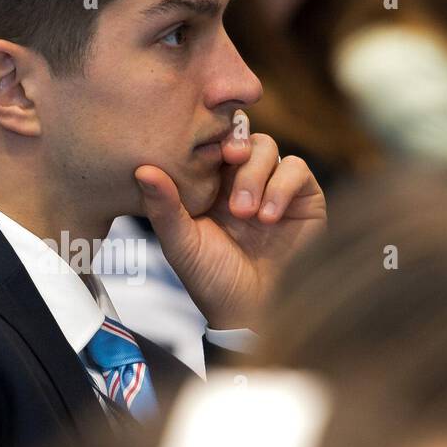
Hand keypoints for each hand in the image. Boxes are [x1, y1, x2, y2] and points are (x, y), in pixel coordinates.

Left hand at [134, 111, 325, 330]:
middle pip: (241, 135)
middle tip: (229, 157)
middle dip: (235, 142)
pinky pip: (296, 170)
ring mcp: (273, 187)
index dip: (208, 134)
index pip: (210, 140)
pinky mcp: (303, 198)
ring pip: (268, 148)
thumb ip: (163, 207)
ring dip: (255, 173)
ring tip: (245, 212)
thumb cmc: (213, 281)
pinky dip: (281, 187)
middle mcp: (242, 180)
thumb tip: (142, 169)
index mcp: (210, 184)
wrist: (252, 312)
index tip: (201, 145)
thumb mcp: (181, 244)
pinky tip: (268, 217)